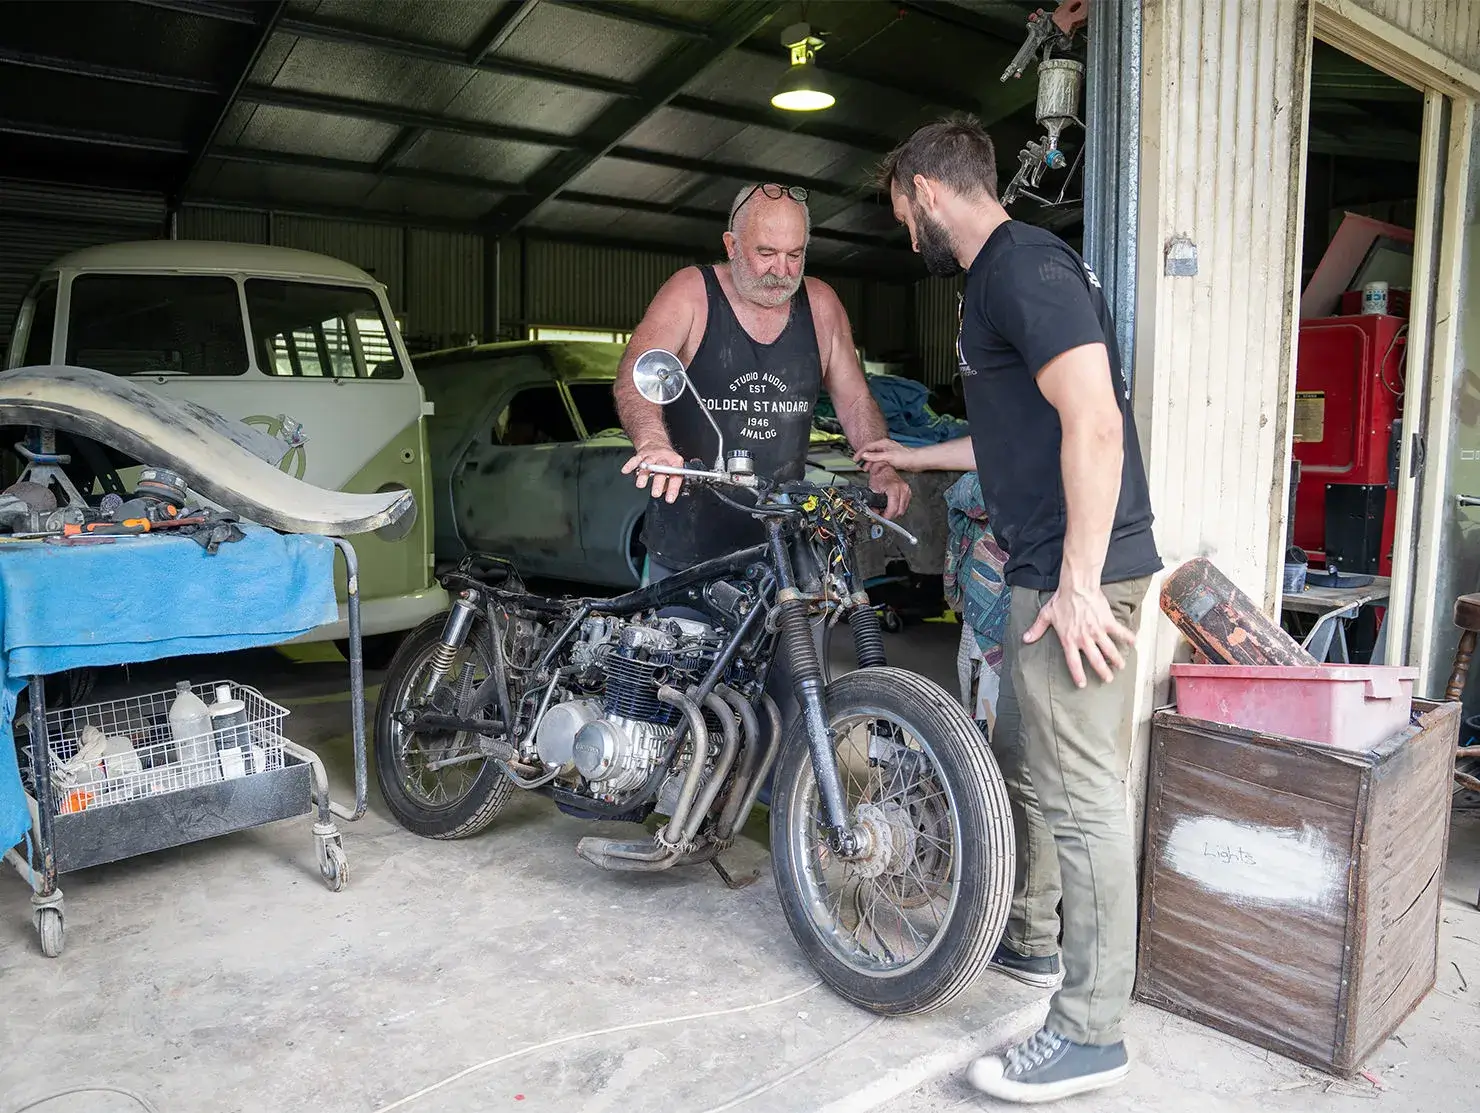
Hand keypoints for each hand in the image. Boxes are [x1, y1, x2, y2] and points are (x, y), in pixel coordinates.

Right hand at [621, 444, 685, 502]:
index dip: (673, 488)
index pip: (676, 476)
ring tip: (641, 484)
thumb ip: (670, 482)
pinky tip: (626, 470)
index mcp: (675, 462)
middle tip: (656, 493)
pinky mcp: (641, 454)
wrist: (656, 443)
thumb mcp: (673, 468)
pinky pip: (635, 459)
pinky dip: (630, 465)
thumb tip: (666, 491)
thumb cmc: (666, 460)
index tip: (669, 499)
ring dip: (644, 475)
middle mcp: (664, 458)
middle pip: (662, 469)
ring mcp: (652, 456)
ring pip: (648, 464)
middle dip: (658, 482)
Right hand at [854, 438, 919, 473]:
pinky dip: (875, 464)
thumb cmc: (905, 457)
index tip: (855, 459)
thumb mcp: (888, 457)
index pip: (867, 447)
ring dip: (869, 462)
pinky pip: (879, 460)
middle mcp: (884, 446)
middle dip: (864, 458)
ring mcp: (888, 452)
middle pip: (870, 451)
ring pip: (875, 456)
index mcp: (883, 443)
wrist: (916, 461)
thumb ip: (875, 456)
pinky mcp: (891, 458)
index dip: (860, 453)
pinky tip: (875, 469)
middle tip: (859, 465)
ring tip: (866, 469)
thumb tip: (864, 456)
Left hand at [868, 464, 911, 519]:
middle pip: (899, 510)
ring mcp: (907, 490)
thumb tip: (875, 512)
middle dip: (890, 515)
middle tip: (883, 515)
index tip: (882, 517)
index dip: (887, 515)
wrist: (883, 468)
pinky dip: (899, 508)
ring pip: (903, 509)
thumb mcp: (873, 490)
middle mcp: (903, 489)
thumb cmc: (879, 476)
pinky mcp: (908, 492)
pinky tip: (892, 506)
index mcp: (894, 488)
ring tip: (887, 510)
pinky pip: (905, 505)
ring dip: (895, 512)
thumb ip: (874, 503)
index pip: (893, 508)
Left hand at [1023, 585, 1138, 687]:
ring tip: (1121, 666)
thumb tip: (1025, 639)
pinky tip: (1134, 643)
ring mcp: (1097, 631)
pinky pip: (1120, 632)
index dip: (1078, 675)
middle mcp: (1084, 639)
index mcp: (1069, 640)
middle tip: (1108, 680)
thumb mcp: (1046, 615)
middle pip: (1095, 660)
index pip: (1073, 662)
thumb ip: (1036, 629)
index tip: (1082, 684)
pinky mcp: (1107, 622)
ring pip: (1109, 650)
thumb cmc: (1061, 600)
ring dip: (1116, 659)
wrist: (1077, 586)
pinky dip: (1128, 637)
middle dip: (1102, 672)